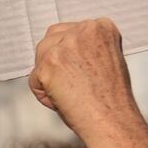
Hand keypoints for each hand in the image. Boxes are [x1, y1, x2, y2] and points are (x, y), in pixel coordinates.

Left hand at [28, 19, 141, 138]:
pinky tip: (64, 102)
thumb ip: (88, 47)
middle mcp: (83, 30)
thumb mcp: (109, 60)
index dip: (72, 55)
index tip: (84, 72)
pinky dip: (44, 94)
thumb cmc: (112, 99)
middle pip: (52, 40)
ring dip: (49, 77)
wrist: (113, 120)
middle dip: (55, 62)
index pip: (71, 32)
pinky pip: (35, 79)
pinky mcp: (48, 64)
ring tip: (71, 94)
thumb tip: (63, 49)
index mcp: (101, 27)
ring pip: (40, 58)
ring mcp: (64, 46)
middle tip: (73, 85)